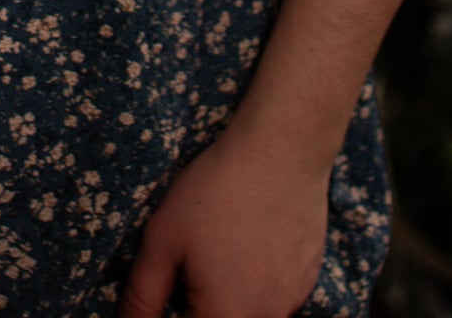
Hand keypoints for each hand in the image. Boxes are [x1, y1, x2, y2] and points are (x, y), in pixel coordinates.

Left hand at [118, 122, 330, 317]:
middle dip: (200, 305)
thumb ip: (143, 295)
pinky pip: (276, 300)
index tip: (170, 287)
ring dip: (229, 299)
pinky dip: (257, 285)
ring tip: (221, 252)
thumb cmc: (215, 191)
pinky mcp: (308, 280)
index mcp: (224, 317)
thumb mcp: (162, 239)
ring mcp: (292, 302)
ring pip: (252, 315)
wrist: (280, 151)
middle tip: (192, 269)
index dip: (169, 314)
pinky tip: (248, 246)